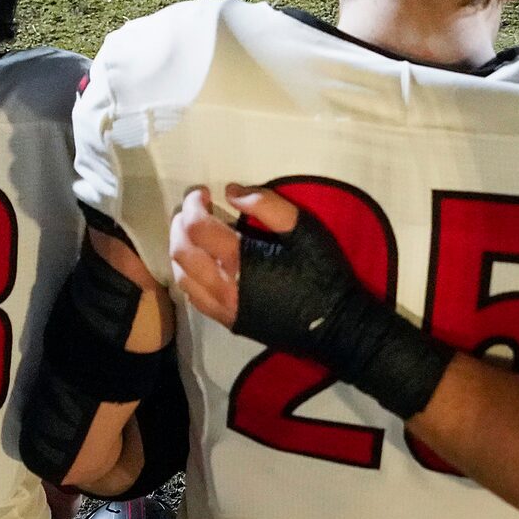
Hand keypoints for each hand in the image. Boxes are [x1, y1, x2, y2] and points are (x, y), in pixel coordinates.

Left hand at [172, 185, 450, 418]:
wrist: (338, 327)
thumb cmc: (323, 274)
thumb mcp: (304, 230)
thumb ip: (268, 205)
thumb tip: (231, 191)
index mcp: (240, 260)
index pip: (195, 227)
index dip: (193, 204)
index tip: (204, 192)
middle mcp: (223, 286)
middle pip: (180, 251)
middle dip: (180, 224)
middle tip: (196, 209)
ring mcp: (224, 307)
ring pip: (181, 277)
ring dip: (181, 250)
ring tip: (195, 234)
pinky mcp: (230, 322)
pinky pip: (193, 298)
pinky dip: (189, 275)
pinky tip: (202, 264)